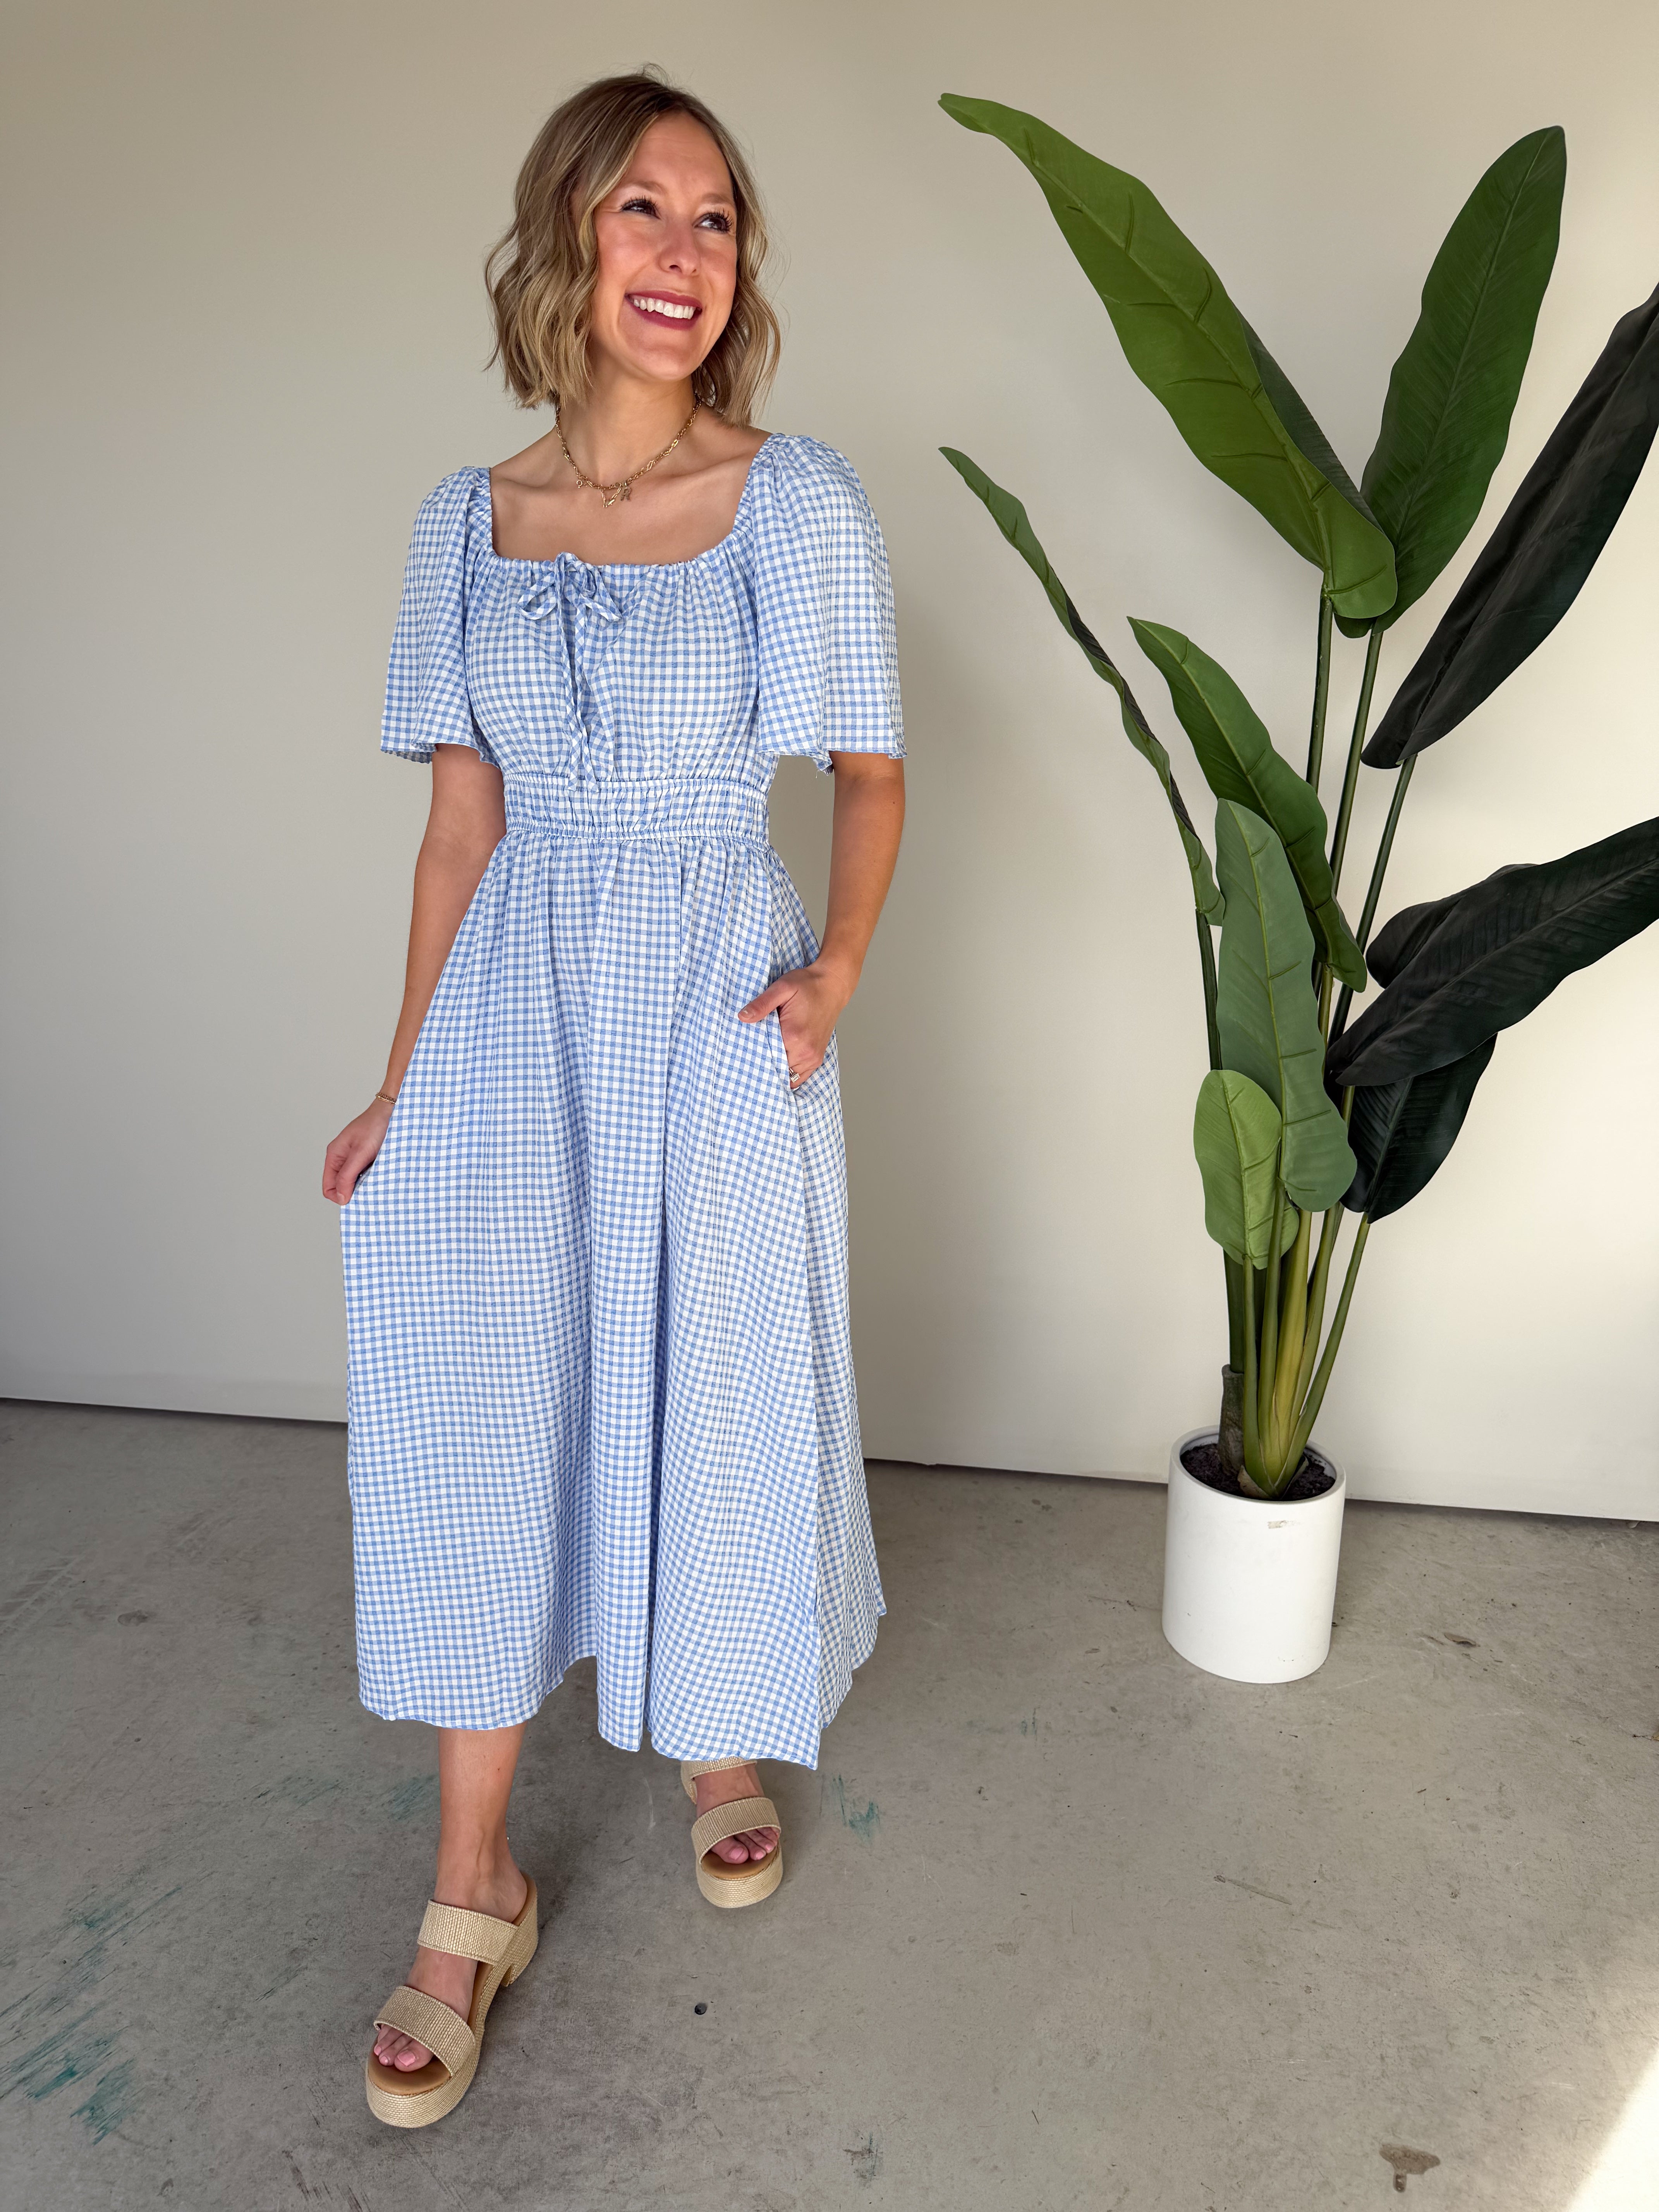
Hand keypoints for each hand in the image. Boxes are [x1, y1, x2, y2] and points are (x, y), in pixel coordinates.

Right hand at [323, 1098, 394, 1205]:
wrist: (394, 1110)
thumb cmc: (376, 1125)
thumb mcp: (360, 1153)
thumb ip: (348, 1175)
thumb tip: (340, 1198)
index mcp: (335, 1155)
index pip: (328, 1187)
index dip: (341, 1196)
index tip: (358, 1197)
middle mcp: (343, 1158)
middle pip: (342, 1186)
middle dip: (354, 1191)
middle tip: (371, 1188)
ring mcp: (356, 1158)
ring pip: (355, 1182)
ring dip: (366, 1185)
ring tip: (378, 1178)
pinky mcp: (368, 1158)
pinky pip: (366, 1175)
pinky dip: (373, 1178)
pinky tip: (383, 1173)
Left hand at [738, 958, 855, 1089]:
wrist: (832, 986)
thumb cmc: (807, 985)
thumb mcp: (781, 988)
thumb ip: (761, 1004)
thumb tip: (743, 1017)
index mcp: (793, 1036)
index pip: (766, 1059)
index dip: (754, 1057)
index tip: (745, 1052)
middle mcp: (805, 1051)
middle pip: (776, 1070)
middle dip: (764, 1064)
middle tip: (752, 1055)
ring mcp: (813, 1057)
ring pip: (788, 1077)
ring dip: (777, 1070)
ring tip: (765, 1058)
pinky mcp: (817, 1058)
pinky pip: (800, 1077)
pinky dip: (789, 1074)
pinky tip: (780, 1064)